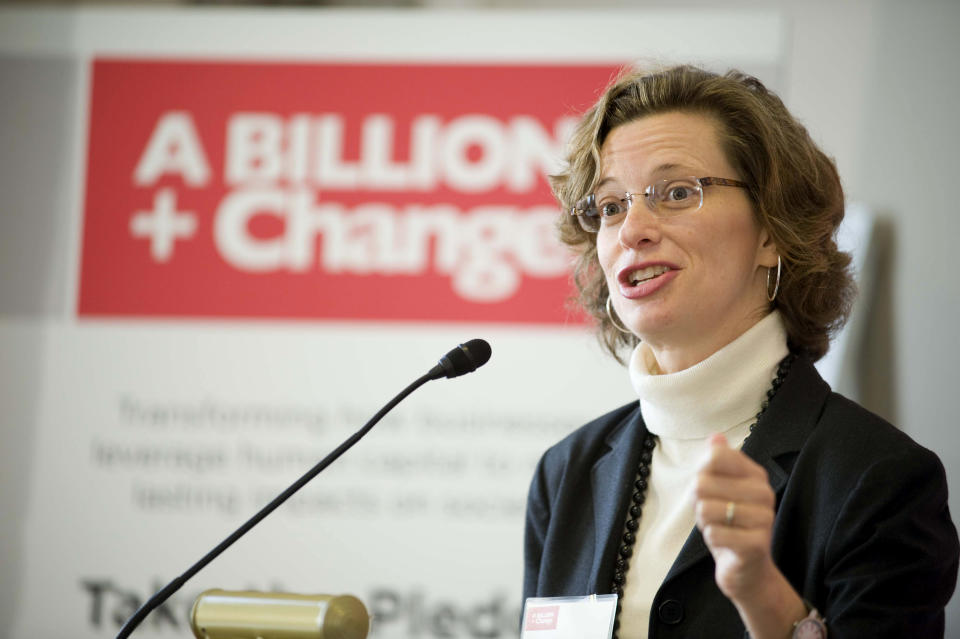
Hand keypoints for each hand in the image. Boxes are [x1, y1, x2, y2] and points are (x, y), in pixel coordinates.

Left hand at [693, 433, 777, 602]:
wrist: (746, 567)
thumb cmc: (729, 523)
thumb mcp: (719, 489)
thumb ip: (717, 461)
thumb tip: (716, 437)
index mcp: (755, 474)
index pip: (714, 456)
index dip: (700, 473)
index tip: (711, 488)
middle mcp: (764, 492)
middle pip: (702, 483)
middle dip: (699, 503)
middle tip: (715, 515)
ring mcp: (764, 518)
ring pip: (705, 509)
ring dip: (705, 523)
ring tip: (721, 528)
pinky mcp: (757, 543)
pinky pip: (713, 533)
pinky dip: (712, 539)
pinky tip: (725, 542)